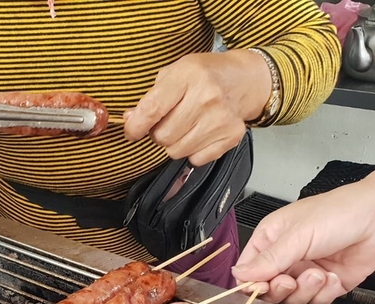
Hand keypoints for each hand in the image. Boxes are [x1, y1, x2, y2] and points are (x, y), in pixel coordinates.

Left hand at [123, 50, 270, 165]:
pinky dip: (193, 150)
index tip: (131, 131)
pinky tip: (200, 133)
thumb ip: (151, 97)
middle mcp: (206, 97)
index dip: (135, 126)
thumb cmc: (205, 75)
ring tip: (185, 126)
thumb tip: (130, 120)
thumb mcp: (175, 73)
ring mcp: (220, 119)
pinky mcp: (230, 137)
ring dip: (175, 143)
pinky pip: (195, 159)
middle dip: (158, 133)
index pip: (152, 110)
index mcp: (188, 75)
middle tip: (168, 121)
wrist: (244, 80)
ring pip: (176, 151)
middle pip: (162, 136)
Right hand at [231, 182, 374, 303]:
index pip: (248, 271)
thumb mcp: (298, 234)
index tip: (261, 287)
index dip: (252, 284)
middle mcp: (286, 258)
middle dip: (280, 289)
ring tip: (319, 273)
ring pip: (291, 300)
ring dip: (305, 290)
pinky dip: (324, 294)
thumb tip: (239, 275)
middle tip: (291, 280)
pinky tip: (333, 276)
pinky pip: (314, 303)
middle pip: (268, 290)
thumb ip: (268, 259)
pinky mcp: (326, 286)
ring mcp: (305, 273)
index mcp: (271, 239)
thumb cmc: (340, 212)